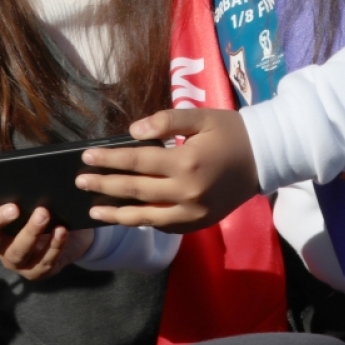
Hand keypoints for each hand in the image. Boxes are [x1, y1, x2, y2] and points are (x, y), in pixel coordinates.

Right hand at [0, 192, 93, 280]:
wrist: (74, 238)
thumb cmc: (44, 210)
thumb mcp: (31, 198)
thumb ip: (23, 185)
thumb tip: (27, 162)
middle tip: (14, 208)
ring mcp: (16, 260)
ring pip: (17, 251)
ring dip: (30, 232)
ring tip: (44, 213)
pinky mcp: (37, 271)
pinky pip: (44, 261)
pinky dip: (54, 245)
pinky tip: (61, 230)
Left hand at [74, 108, 258, 232]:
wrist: (265, 157)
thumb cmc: (229, 131)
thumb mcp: (199, 117)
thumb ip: (165, 121)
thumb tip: (132, 133)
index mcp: (186, 162)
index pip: (136, 162)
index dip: (109, 160)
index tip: (86, 157)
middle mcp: (188, 191)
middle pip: (135, 191)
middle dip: (104, 186)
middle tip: (80, 182)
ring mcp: (194, 212)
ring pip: (147, 217)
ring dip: (117, 214)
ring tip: (94, 211)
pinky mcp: (200, 223)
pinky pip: (166, 227)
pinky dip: (144, 223)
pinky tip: (127, 218)